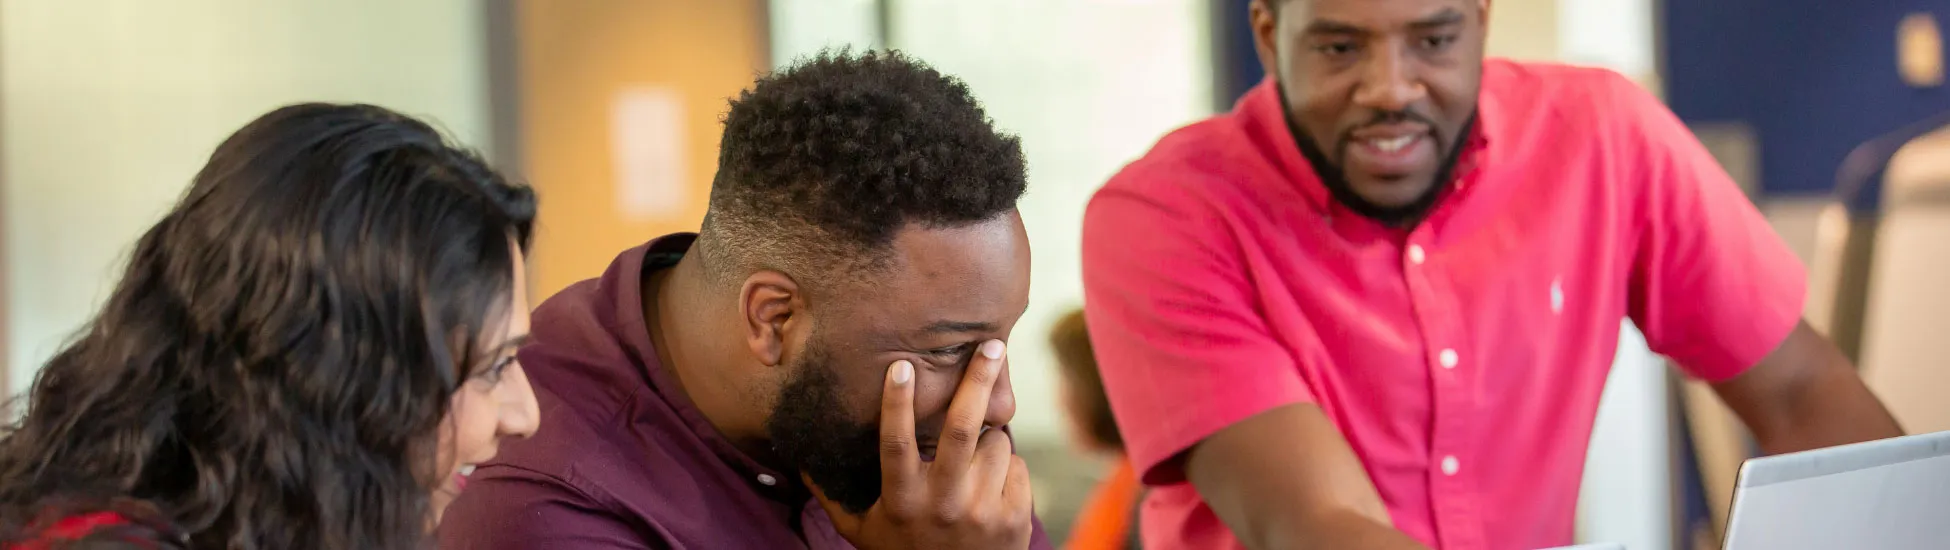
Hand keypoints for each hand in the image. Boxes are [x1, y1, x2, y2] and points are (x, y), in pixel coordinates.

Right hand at [807, 339, 1034, 549]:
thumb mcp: (860, 529)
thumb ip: (832, 492)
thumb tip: (798, 453)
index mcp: (902, 500)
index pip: (896, 444)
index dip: (897, 403)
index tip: (902, 364)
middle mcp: (943, 503)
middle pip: (963, 428)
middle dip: (978, 381)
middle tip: (991, 346)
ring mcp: (982, 510)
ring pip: (996, 442)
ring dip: (989, 437)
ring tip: (971, 462)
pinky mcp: (1014, 517)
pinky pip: (1016, 465)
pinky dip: (1004, 466)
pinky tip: (989, 487)